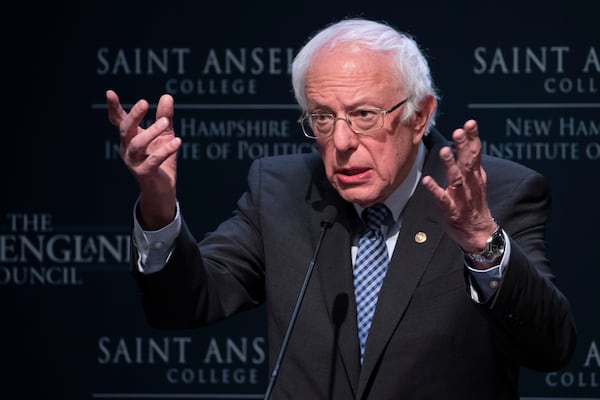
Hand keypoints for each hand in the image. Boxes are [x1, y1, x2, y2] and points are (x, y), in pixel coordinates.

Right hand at [106, 90, 181, 228]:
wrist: (162, 190)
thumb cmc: (161, 161)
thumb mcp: (165, 136)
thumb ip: (165, 117)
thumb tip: (167, 95)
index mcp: (130, 138)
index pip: (119, 121)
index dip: (114, 108)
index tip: (109, 93)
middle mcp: (127, 149)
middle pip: (126, 130)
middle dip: (134, 116)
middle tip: (144, 102)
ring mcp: (134, 162)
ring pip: (137, 144)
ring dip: (151, 132)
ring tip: (165, 122)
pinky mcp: (145, 173)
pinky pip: (153, 160)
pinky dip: (165, 150)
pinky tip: (177, 142)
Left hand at [421, 120, 495, 254]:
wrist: (479, 233)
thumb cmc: (474, 205)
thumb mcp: (477, 182)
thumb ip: (473, 164)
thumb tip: (471, 143)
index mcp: (476, 177)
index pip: (476, 154)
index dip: (473, 138)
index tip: (470, 123)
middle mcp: (470, 185)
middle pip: (468, 163)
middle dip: (464, 146)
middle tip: (459, 131)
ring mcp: (461, 198)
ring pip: (456, 179)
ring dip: (451, 165)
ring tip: (445, 150)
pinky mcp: (451, 210)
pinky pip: (442, 199)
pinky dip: (435, 189)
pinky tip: (427, 180)